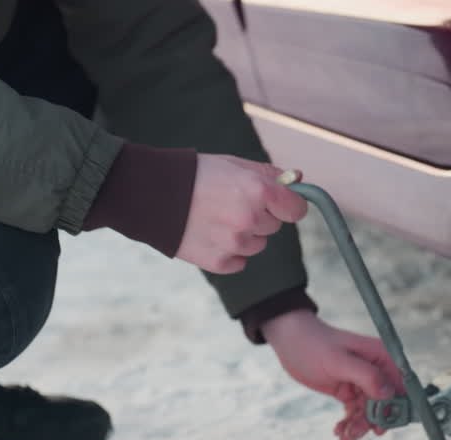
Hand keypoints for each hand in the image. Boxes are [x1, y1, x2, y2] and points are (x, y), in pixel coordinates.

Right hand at [177, 155, 307, 273]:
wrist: (153, 195)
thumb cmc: (197, 175)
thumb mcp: (235, 165)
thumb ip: (269, 174)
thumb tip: (297, 178)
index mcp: (258, 192)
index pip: (297, 209)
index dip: (289, 205)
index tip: (279, 203)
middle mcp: (250, 220)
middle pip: (274, 227)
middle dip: (259, 217)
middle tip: (231, 204)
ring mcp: (235, 244)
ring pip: (257, 245)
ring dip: (244, 235)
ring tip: (216, 219)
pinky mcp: (220, 263)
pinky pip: (239, 261)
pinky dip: (229, 252)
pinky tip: (209, 234)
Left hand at [262, 310, 405, 439]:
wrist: (290, 341)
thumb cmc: (314, 345)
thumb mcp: (339, 362)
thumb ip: (366, 376)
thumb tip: (389, 394)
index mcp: (381, 357)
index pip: (399, 387)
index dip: (394, 408)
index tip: (381, 426)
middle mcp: (376, 370)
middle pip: (384, 405)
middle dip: (370, 422)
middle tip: (353, 434)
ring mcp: (363, 382)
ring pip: (368, 413)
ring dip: (357, 427)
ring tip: (342, 436)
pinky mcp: (350, 391)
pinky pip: (355, 412)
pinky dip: (348, 423)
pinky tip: (338, 431)